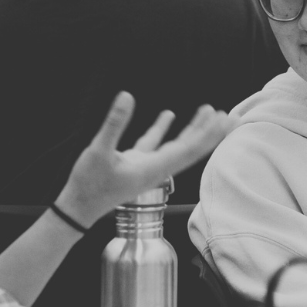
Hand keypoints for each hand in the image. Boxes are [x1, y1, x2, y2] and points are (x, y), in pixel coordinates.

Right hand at [56, 92, 234, 226]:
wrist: (77, 208)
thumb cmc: (88, 185)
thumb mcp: (99, 152)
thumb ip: (114, 124)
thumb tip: (126, 97)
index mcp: (153, 168)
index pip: (188, 149)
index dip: (207, 134)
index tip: (223, 121)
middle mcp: (156, 169)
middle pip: (190, 149)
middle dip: (210, 133)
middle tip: (229, 115)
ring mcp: (146, 166)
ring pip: (176, 146)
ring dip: (192, 130)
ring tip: (207, 112)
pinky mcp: (135, 163)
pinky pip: (154, 144)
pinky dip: (162, 129)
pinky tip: (169, 115)